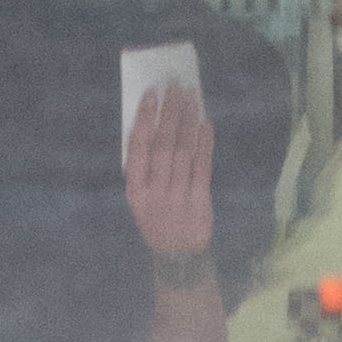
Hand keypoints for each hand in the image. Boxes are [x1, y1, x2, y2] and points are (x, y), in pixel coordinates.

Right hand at [123, 81, 214, 260]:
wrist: (178, 256)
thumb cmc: (156, 217)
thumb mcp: (141, 197)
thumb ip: (143, 166)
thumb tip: (153, 120)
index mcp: (135, 190)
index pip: (138, 148)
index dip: (145, 118)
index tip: (152, 93)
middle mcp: (155, 192)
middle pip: (163, 144)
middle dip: (170, 112)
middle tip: (176, 85)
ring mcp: (178, 196)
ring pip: (184, 151)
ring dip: (188, 120)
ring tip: (192, 97)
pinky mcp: (199, 201)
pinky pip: (203, 165)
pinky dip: (204, 142)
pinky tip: (206, 123)